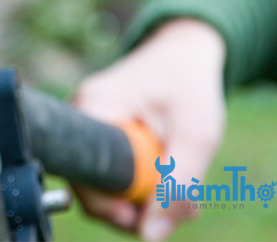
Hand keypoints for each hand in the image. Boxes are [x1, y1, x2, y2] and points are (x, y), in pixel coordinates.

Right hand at [72, 18, 226, 240]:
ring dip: (142, 196)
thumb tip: (151, 237)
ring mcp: (86, 122)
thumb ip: (178, 186)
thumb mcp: (197, 136)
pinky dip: (140, 181)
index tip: (144, 216)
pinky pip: (110, 170)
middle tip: (175, 210)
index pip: (83, 176)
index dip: (111, 206)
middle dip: (133, 206)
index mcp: (94, 107)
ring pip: (102, 181)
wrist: (185, 52)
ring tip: (180, 193)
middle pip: (89, 185)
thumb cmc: (190, 85)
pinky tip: (166, 177)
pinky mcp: (99, 131)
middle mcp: (79, 113)